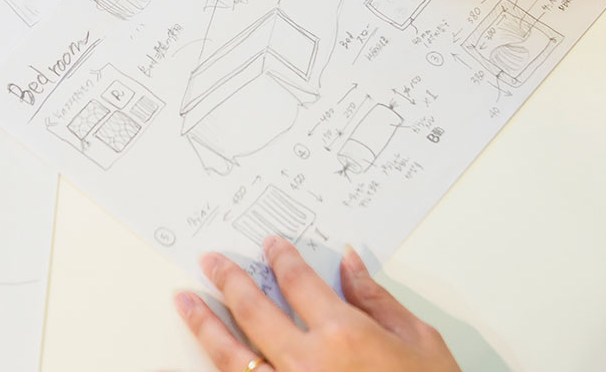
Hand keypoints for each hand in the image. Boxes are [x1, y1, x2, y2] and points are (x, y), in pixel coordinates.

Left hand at [174, 236, 460, 371]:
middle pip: (253, 311)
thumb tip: (351, 265)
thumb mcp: (419, 341)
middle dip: (228, 281)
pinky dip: (224, 369)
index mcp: (345, 335)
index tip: (270, 246)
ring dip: (205, 325)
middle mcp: (309, 364)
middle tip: (210, 263)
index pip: (299, 282)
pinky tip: (211, 357)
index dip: (281, 258)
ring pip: (232, 356)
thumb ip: (378, 300)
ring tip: (186, 302)